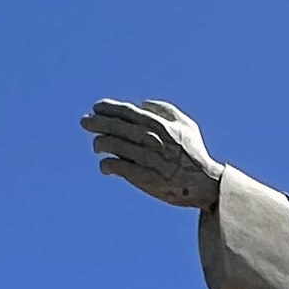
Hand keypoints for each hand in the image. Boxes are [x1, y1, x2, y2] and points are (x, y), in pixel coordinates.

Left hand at [83, 97, 223, 208]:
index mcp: (159, 124)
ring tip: (97, 145)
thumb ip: (164, 109)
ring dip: (100, 143)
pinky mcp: (143, 177)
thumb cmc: (193, 153)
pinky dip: (107, 164)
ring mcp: (146, 158)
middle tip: (85, 122)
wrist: (204, 184)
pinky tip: (105, 166)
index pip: (127, 112)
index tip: (96, 107)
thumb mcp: (185, 124)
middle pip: (116, 126)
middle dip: (97, 122)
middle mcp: (151, 139)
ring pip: (113, 145)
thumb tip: (142, 105)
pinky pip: (117, 166)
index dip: (109, 108)